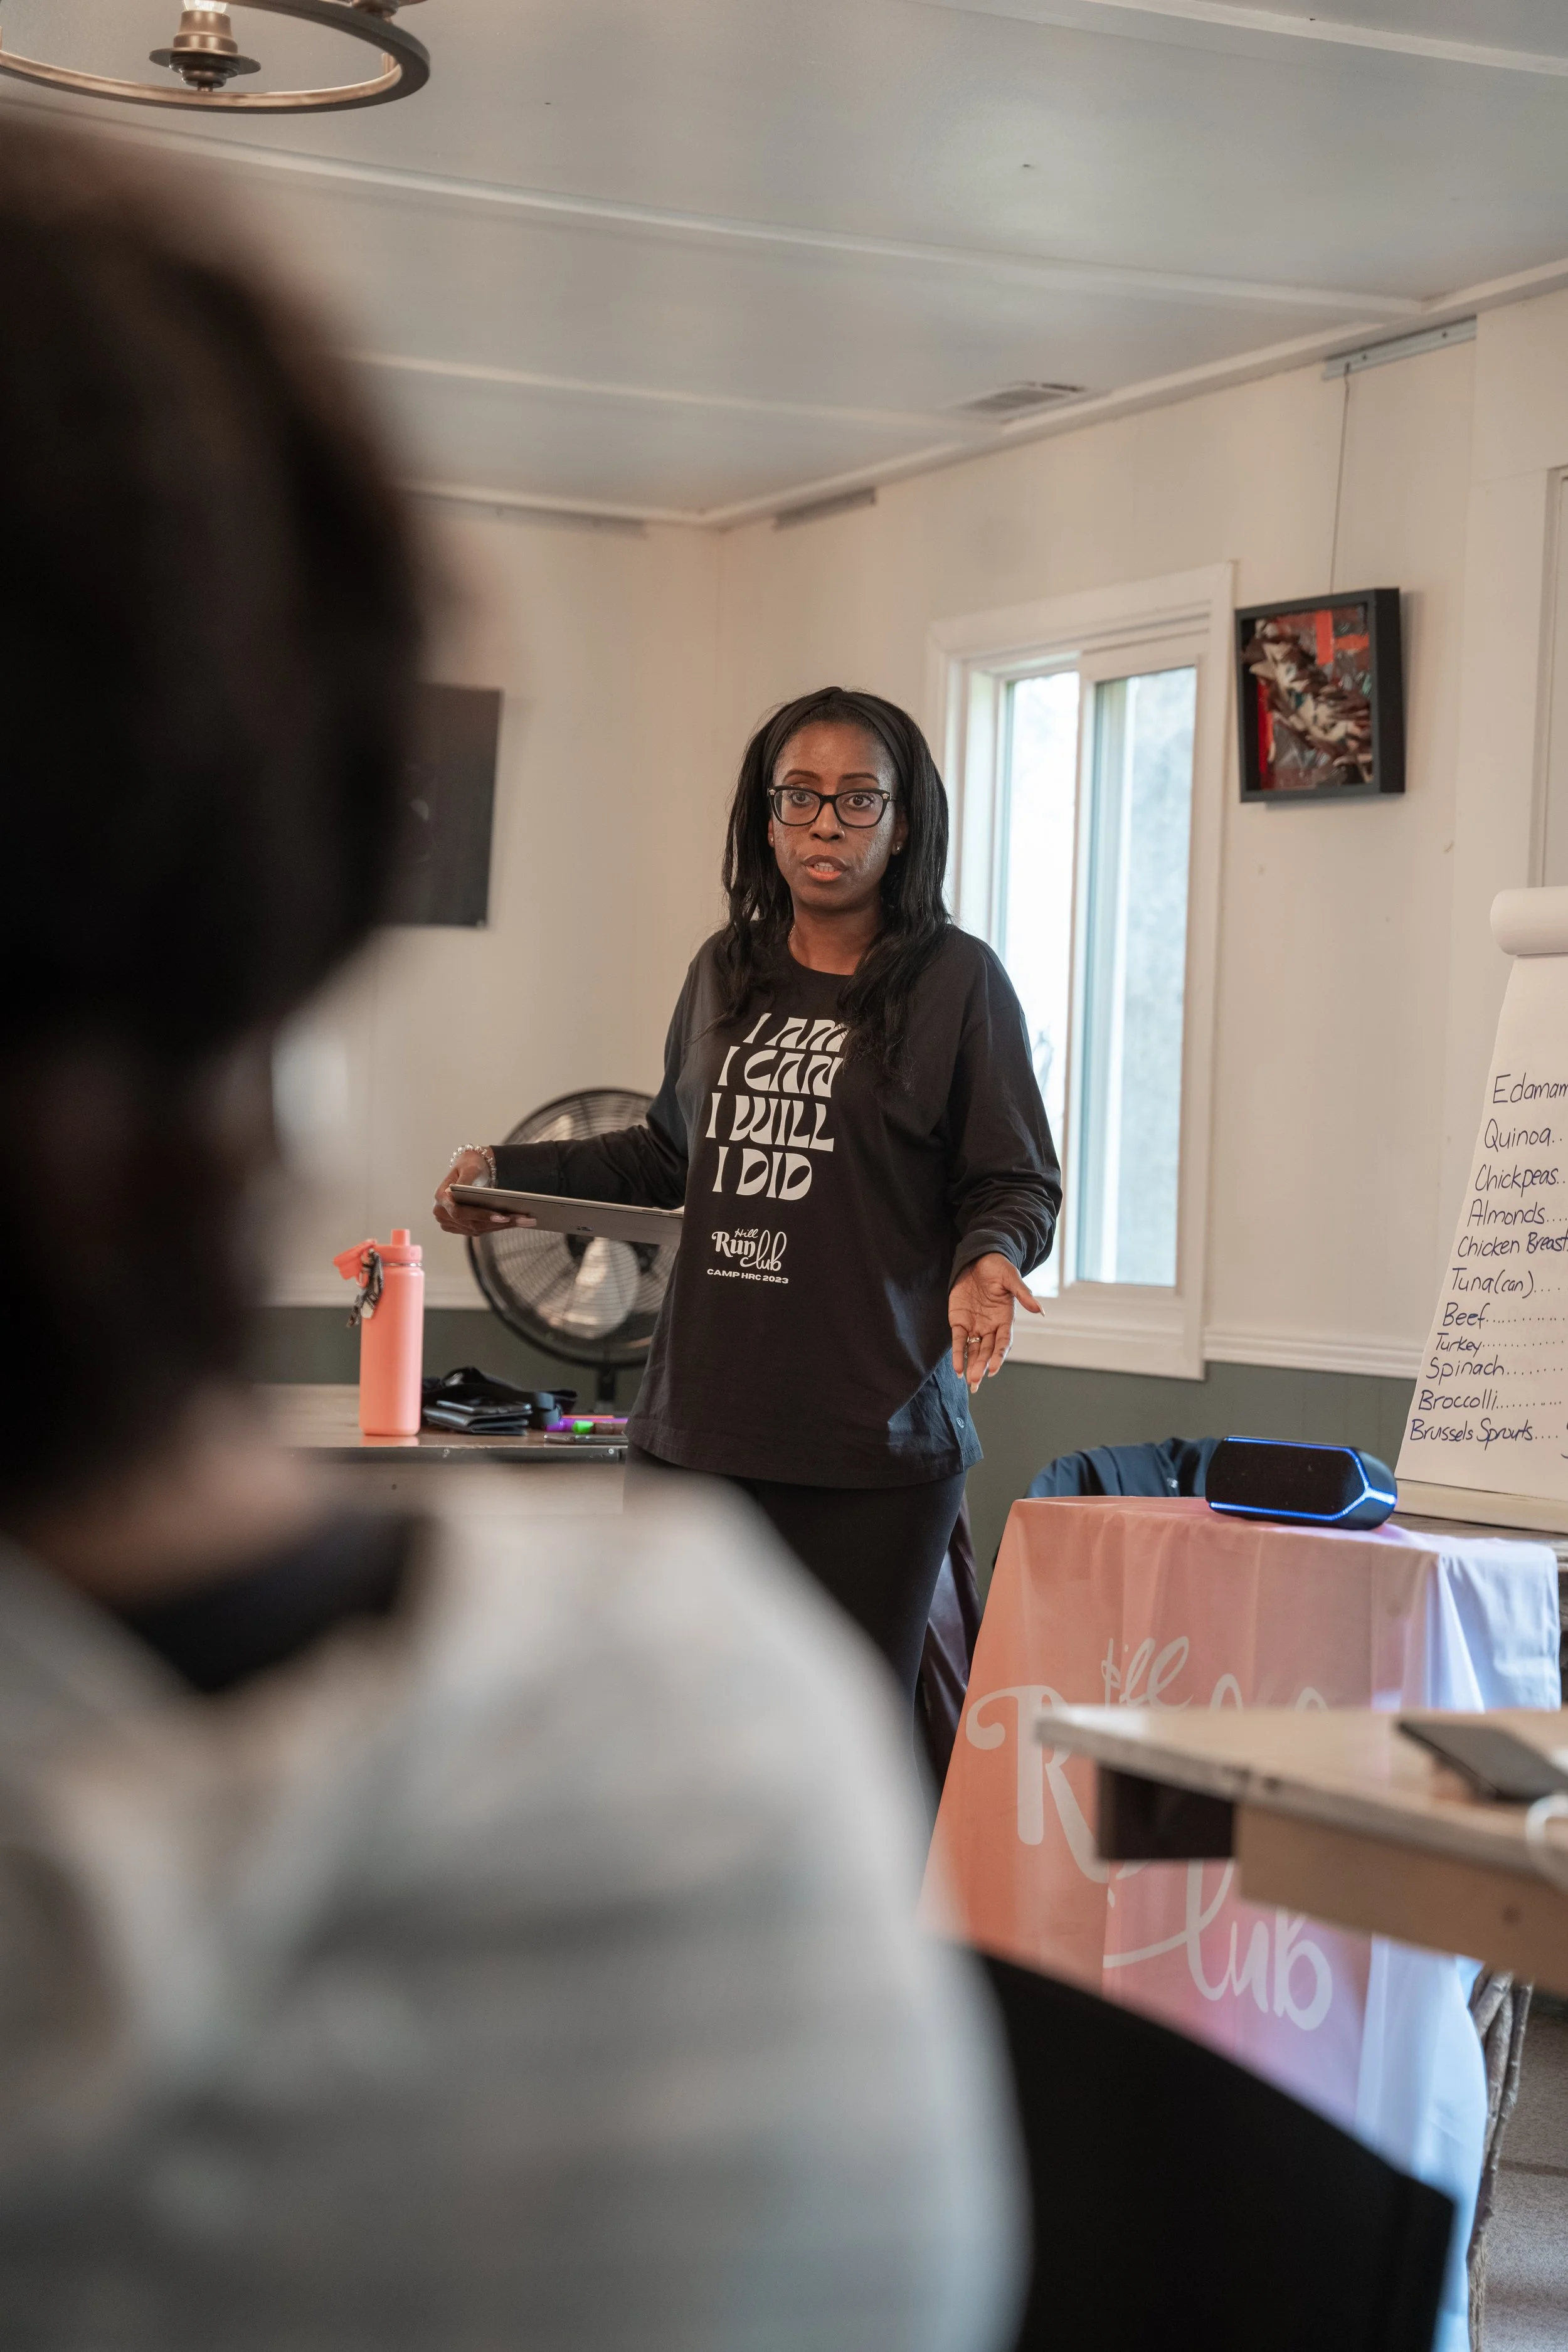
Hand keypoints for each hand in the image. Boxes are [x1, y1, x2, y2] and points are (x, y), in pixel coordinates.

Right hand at [433, 1147, 537, 1237]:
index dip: (480, 1215)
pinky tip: (518, 1222)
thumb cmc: (470, 1164)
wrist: (471, 1169)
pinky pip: (482, 1229)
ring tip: (526, 1220)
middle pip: (472, 1223)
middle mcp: (442, 1213)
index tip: (502, 1216)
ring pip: (479, 1229)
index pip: (459, 1212)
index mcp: (441, 1198)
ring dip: (504, 1226)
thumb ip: (466, 1179)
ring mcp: (451, 1223)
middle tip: (524, 1219)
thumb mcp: (469, 1165)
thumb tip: (466, 1192)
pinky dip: (500, 1226)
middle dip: (499, 1222)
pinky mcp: (462, 1228)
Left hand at [948, 1252, 1041, 1391]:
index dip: (999, 1355)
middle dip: (983, 1365)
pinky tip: (957, 1369)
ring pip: (974, 1350)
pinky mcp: (959, 1322)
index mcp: (1005, 1319)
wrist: (977, 1259)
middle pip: (988, 1350)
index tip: (993, 1368)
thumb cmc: (997, 1267)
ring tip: (969, 1380)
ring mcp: (975, 1326)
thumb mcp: (1010, 1278)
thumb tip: (1040, 1310)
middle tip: (977, 1381)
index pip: (1003, 1341)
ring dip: (971, 1365)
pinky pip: (958, 1341)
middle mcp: (991, 1326)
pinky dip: (957, 1355)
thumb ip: (1023, 1294)